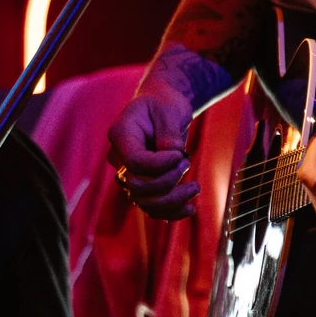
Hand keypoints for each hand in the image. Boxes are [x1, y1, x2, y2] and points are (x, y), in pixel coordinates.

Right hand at [107, 79, 198, 218]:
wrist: (161, 107)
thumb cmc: (164, 104)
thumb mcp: (168, 109)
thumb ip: (169, 131)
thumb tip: (173, 152)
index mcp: (121, 134)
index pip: (135, 162)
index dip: (160, 165)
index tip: (180, 154)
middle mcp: (119, 158)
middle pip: (137, 186)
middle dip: (167, 181)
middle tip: (186, 161)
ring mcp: (128, 173)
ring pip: (144, 202)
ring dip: (172, 201)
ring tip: (195, 187)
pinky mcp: (141, 184)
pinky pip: (151, 206)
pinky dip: (170, 212)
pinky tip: (189, 209)